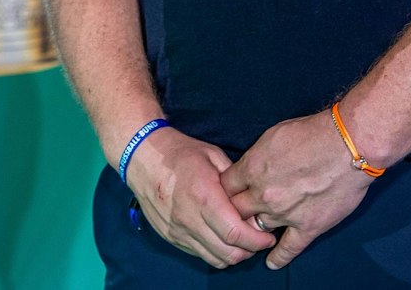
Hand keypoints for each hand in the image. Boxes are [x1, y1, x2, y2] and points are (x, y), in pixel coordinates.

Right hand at [122, 127, 275, 267]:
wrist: (142, 157)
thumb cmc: (180, 152)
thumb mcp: (213, 156)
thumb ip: (234, 182)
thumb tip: (253, 202)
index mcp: (204, 197)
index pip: (236, 233)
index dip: (257, 240)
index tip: (268, 235)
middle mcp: (189, 219)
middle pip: (228, 253)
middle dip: (249, 251)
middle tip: (259, 240)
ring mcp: (178, 231)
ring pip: (214, 259)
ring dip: (233, 255)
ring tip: (241, 241)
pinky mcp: (170, 236)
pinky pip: (199, 254)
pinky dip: (214, 252)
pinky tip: (219, 237)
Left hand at [223, 111, 375, 269]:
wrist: (348, 146)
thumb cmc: (312, 133)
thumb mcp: (272, 135)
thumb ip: (256, 156)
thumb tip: (250, 165)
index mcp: (252, 168)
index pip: (225, 186)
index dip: (225, 189)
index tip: (228, 192)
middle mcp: (263, 194)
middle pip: (236, 210)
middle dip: (234, 210)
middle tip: (237, 211)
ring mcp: (285, 213)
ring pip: (258, 229)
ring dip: (255, 228)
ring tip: (252, 231)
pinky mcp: (308, 226)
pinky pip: (288, 248)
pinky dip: (278, 257)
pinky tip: (271, 262)